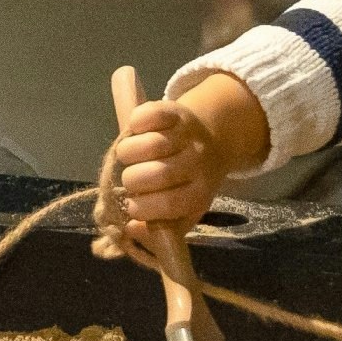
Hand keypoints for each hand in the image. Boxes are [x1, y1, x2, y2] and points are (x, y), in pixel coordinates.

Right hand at [105, 75, 266, 233]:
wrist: (213, 142)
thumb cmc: (190, 184)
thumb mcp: (183, 212)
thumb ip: (158, 229)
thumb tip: (130, 228)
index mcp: (200, 191)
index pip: (169, 203)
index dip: (143, 208)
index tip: (132, 206)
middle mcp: (198, 162)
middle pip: (157, 174)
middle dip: (132, 180)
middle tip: (131, 180)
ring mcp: (187, 135)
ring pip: (149, 144)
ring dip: (128, 152)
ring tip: (129, 157)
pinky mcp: (175, 112)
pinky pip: (148, 116)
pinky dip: (135, 124)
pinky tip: (136, 133)